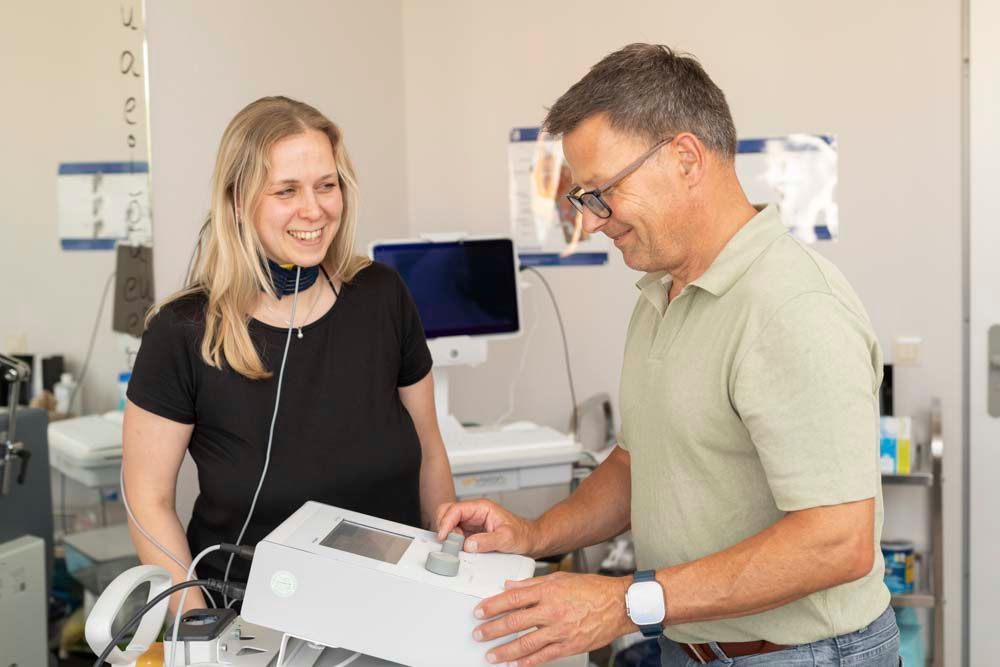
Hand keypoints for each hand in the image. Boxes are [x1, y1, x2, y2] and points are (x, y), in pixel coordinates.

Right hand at [435, 499, 538, 555]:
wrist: (530, 540)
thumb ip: (487, 541)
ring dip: (447, 534)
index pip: (456, 509)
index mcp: (482, 507)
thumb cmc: (522, 535)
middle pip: (447, 512)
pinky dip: (452, 541)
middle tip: (447, 542)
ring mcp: (472, 523)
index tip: (444, 536)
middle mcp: (474, 513)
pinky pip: (455, 534)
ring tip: (455, 547)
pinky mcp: (471, 533)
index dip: (446, 522)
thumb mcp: (507, 538)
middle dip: (443, 525)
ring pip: (449, 523)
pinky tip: (458, 549)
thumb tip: (468, 545)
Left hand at [472, 572, 635, 665]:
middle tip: (478, 634)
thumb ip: (532, 583)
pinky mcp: (569, 645)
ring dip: (505, 650)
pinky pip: (544, 656)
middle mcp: (552, 610)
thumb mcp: (560, 578)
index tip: (479, 612)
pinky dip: (527, 662)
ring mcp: (560, 630)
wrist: (619, 604)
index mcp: (548, 591)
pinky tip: (515, 664)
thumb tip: (509, 586)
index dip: (493, 606)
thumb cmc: (592, 589)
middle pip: (515, 621)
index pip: (513, 598)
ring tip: (490, 655)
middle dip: (493, 629)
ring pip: (526, 642)